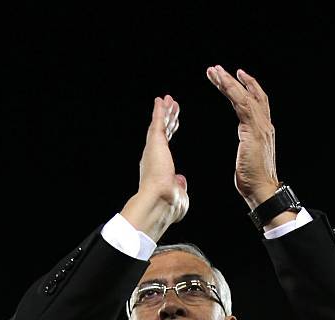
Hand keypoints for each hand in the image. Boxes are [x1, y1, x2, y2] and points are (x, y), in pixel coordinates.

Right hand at [121, 95, 188, 241]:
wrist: (159, 203)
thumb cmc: (168, 206)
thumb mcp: (178, 195)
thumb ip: (179, 186)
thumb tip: (181, 180)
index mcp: (158, 168)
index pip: (165, 146)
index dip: (170, 133)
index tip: (175, 123)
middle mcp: (153, 157)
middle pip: (163, 132)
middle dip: (168, 118)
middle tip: (173, 106)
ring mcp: (153, 149)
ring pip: (160, 125)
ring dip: (164, 111)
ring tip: (169, 99)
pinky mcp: (154, 143)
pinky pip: (157, 122)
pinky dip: (159, 111)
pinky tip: (161, 100)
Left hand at [206, 65, 279, 208]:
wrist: (261, 189)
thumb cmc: (253, 180)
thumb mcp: (248, 157)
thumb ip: (247, 146)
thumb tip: (244, 147)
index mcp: (262, 130)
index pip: (256, 102)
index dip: (247, 88)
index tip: (235, 77)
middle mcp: (264, 125)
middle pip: (252, 94)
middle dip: (235, 80)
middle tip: (217, 70)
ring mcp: (260, 127)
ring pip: (245, 96)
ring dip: (229, 82)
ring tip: (214, 72)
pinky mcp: (254, 131)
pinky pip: (242, 105)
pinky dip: (233, 91)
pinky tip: (223, 83)